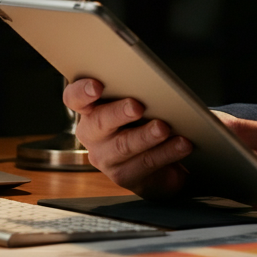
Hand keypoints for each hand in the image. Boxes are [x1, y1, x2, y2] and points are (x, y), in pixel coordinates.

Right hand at [63, 78, 192, 198]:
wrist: (164, 155)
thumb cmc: (149, 117)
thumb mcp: (143, 100)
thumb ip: (141, 90)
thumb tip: (157, 81)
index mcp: (92, 109)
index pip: (75, 98)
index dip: (82, 92)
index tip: (96, 86)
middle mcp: (94, 135)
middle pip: (98, 123)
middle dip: (118, 113)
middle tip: (137, 107)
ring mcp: (107, 158)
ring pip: (122, 146)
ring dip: (145, 136)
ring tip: (164, 128)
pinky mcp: (126, 176)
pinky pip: (145, 165)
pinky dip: (166, 152)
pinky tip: (182, 144)